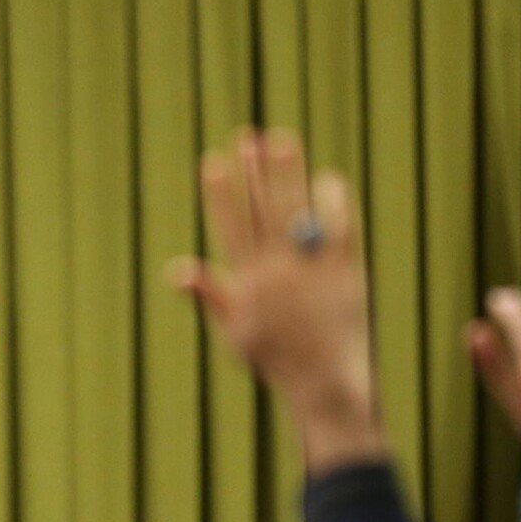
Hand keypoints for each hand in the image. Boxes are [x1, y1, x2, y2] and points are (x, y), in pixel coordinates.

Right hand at [173, 130, 381, 468]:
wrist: (325, 384)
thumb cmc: (277, 360)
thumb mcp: (235, 333)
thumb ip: (211, 295)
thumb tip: (174, 270)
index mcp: (248, 284)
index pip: (230, 228)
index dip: (221, 194)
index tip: (214, 161)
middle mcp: (278, 272)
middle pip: (263, 211)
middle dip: (254, 172)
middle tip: (249, 137)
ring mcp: (312, 270)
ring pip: (297, 211)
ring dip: (288, 174)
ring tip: (282, 140)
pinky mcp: (346, 273)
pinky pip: (340, 229)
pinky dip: (333, 203)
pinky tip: (327, 178)